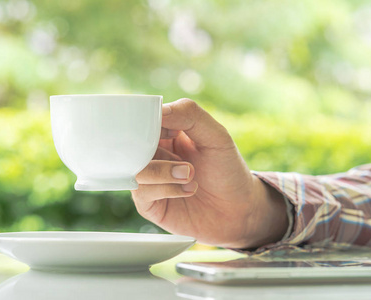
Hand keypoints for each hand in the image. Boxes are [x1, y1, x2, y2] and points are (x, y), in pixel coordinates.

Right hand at [131, 99, 287, 248]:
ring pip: (135, 168)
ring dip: (163, 171)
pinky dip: (166, 188)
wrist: (239, 209)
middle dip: (153, 149)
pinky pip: (142, 192)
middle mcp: (153, 155)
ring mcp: (149, 179)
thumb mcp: (216, 136)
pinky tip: (189, 189)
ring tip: (190, 174)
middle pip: (132, 145)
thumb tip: (161, 110)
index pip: (142, 120)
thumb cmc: (227, 170)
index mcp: (165, 134)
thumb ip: (191, 116)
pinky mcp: (149, 204)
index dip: (150, 122)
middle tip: (182, 157)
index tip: (172, 132)